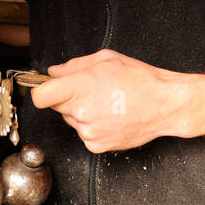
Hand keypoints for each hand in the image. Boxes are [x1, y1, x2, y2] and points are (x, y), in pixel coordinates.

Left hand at [29, 49, 193, 152]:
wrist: (164, 105)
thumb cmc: (140, 79)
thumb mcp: (106, 59)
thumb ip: (74, 65)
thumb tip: (54, 72)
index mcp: (80, 87)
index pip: (41, 96)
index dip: (42, 91)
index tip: (48, 89)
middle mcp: (81, 112)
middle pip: (58, 106)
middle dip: (69, 98)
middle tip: (93, 91)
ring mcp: (88, 131)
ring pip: (72, 120)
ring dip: (83, 112)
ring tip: (108, 104)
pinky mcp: (96, 145)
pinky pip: (84, 134)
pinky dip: (94, 127)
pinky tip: (111, 117)